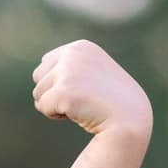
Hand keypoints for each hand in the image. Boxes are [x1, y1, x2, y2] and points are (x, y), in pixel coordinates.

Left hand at [31, 40, 152, 136]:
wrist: (130, 120)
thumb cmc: (112, 102)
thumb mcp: (94, 74)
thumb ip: (70, 68)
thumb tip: (37, 73)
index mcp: (80, 47)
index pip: (46, 63)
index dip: (59, 82)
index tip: (83, 90)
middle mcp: (73, 54)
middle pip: (38, 76)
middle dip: (52, 92)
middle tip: (80, 100)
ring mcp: (68, 72)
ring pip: (38, 93)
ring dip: (54, 105)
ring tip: (81, 106)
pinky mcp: (63, 92)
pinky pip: (42, 107)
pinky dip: (55, 115)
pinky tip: (77, 114)